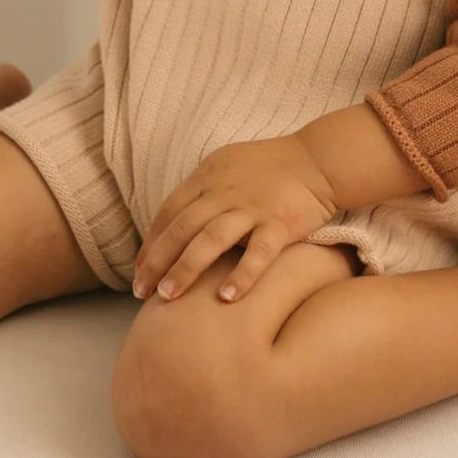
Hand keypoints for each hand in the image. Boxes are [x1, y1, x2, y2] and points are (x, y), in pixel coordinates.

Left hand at [132, 136, 340, 303]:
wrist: (319, 159)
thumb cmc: (272, 165)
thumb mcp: (228, 164)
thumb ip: (203, 189)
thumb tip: (177, 220)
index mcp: (209, 176)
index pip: (169, 211)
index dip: (151, 241)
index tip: (139, 269)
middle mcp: (225, 191)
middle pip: (182, 227)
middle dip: (158, 260)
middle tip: (142, 291)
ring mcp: (252, 208)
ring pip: (210, 239)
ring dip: (186, 268)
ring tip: (168, 297)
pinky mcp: (280, 223)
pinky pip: (258, 252)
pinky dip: (242, 275)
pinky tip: (226, 298)